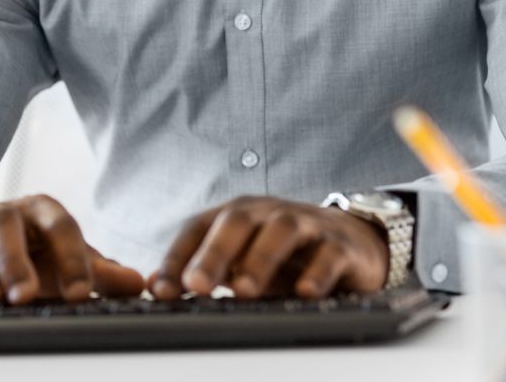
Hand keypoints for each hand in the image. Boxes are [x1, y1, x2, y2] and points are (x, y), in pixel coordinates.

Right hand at [0, 194, 144, 307]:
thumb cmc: (35, 252)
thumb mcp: (66, 258)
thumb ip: (98, 271)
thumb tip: (138, 283)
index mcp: (40, 211)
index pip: (60, 225)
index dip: (72, 257)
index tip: (81, 294)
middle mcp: (2, 214)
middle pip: (5, 225)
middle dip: (14, 261)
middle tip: (24, 295)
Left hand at [149, 196, 388, 299]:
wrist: (351, 240)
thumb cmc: (285, 255)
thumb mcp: (242, 261)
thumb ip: (203, 271)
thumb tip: (155, 284)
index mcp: (236, 215)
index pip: (198, 228)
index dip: (177, 257)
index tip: (161, 290)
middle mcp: (266, 213)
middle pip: (235, 222)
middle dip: (213, 253)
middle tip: (196, 286)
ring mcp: (305, 224)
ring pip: (280, 231)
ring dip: (260, 259)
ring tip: (243, 291)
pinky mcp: (340, 245)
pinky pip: (328, 254)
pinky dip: (317, 272)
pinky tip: (304, 292)